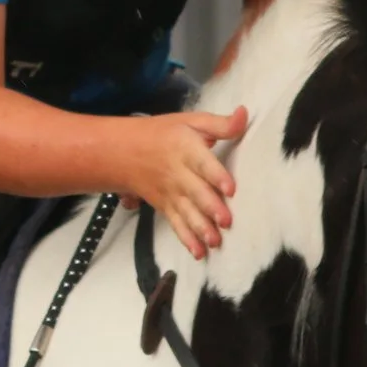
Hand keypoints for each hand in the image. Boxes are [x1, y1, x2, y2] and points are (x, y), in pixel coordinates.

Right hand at [115, 106, 246, 259]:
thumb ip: (219, 124)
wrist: (122, 152)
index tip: (230, 188)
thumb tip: (244, 114)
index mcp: (185, 149)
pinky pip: (176, 224)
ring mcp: (171, 194)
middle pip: (196, 192)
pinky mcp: (165, 207)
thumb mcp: (190, 121)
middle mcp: (178, 173)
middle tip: (226, 221)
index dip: (216, 175)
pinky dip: (186, 239)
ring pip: (187, 212)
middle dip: (211, 208)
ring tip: (215, 241)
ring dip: (201, 228)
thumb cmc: (162, 134)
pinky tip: (198, 252)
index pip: (202, 162)